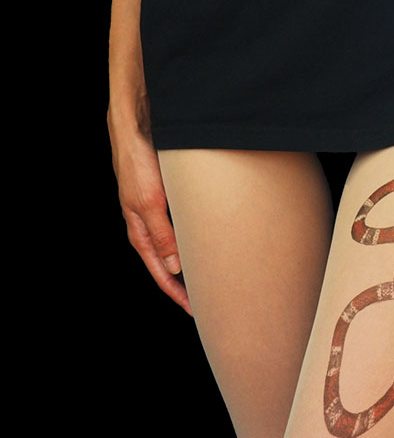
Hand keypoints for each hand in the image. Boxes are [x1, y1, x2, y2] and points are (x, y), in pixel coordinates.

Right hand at [107, 111, 192, 316]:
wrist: (136, 126)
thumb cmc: (137, 161)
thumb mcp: (149, 202)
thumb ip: (161, 235)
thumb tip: (174, 267)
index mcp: (141, 233)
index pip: (161, 274)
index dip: (178, 295)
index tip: (196, 311)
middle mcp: (149, 227)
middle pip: (170, 266)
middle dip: (187, 286)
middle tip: (210, 301)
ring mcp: (158, 214)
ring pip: (178, 249)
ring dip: (193, 264)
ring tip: (212, 279)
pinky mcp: (168, 201)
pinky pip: (183, 230)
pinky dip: (195, 243)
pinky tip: (208, 245)